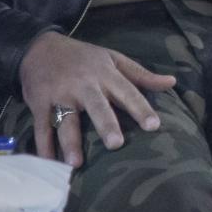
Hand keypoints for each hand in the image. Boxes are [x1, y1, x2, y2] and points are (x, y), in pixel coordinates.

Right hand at [20, 31, 176, 166]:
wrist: (39, 48)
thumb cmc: (83, 57)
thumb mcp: (113, 59)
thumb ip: (141, 75)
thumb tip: (172, 82)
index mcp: (105, 74)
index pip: (127, 92)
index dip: (140, 108)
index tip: (154, 125)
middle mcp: (84, 85)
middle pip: (97, 106)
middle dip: (106, 124)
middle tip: (116, 144)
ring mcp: (60, 94)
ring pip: (66, 120)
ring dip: (70, 142)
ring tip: (76, 163)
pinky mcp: (39, 103)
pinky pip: (41, 127)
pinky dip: (43, 145)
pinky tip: (48, 162)